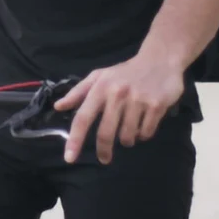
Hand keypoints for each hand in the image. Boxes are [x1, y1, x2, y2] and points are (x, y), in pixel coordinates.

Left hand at [53, 50, 184, 163]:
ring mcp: (138, 100)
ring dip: (127, 139)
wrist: (160, 59)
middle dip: (104, 150)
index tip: (70, 158)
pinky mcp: (156, 105)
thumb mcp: (100, 76)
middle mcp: (118, 93)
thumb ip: (78, 92)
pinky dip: (143, 134)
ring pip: (127, 136)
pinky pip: (145, 133)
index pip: (83, 117)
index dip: (75, 139)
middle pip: (105, 133)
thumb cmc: (126, 72)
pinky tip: (143, 122)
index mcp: (101, 87)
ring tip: (129, 128)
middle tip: (104, 158)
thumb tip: (58, 107)